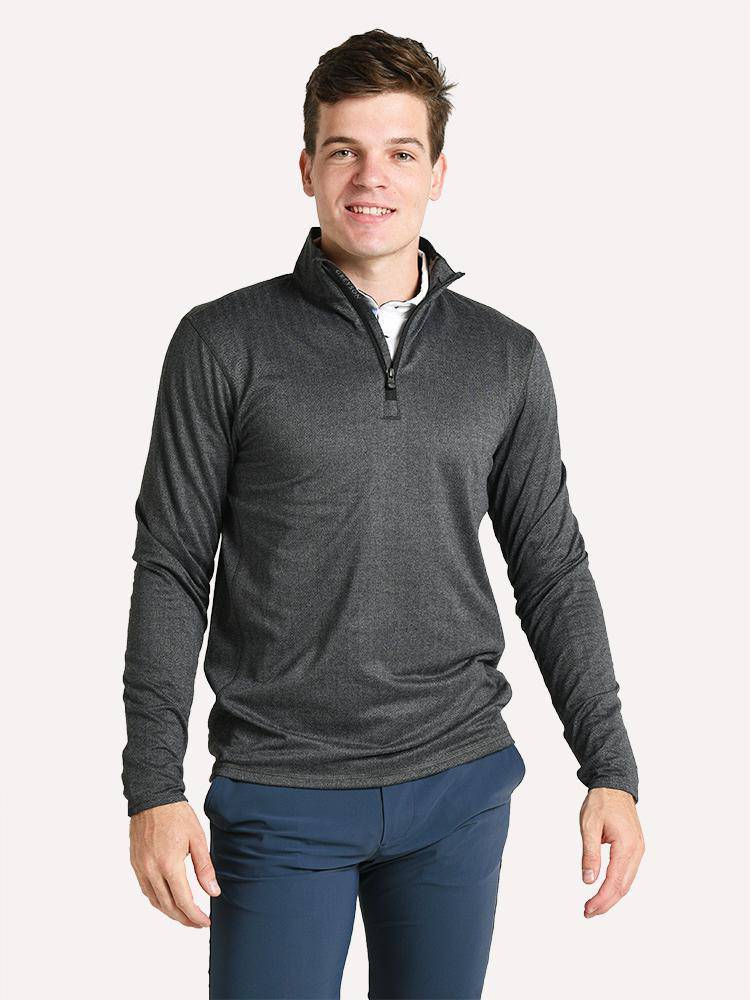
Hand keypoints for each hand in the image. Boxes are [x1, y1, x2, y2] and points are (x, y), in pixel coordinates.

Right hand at [129, 800, 220, 927]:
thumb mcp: (198, 839)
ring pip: (155, 902)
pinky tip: (169, 900)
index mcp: (169, 865)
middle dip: (184, 919)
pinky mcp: (135, 864)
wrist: (152, 798)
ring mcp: (141, 869)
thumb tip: (213, 892)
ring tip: (186, 915)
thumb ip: (205, 868)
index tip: (206, 922)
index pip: (184, 902)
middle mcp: (151, 871)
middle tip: (198, 923)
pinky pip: (146, 890)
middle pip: (168, 907)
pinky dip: (158, 900)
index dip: (195, 916)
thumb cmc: (177, 815)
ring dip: (171, 913)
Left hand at [579, 787, 644, 917]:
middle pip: (623, 886)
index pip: (615, 881)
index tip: (588, 909)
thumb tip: (588, 880)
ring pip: (627, 882)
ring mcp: (638, 850)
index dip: (602, 899)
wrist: (614, 785)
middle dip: (606, 903)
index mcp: (626, 846)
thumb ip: (590, 854)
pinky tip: (607, 891)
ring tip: (595, 906)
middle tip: (588, 912)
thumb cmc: (602, 802)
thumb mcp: (589, 826)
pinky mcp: (635, 848)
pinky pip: (628, 873)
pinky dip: (617, 885)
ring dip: (612, 896)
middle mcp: (637, 851)